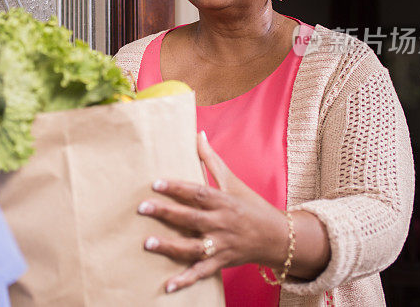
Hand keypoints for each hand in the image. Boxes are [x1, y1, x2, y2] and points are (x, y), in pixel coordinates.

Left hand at [137, 132, 288, 292]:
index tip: (156, 183)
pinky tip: (168, 285)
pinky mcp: (221, 263)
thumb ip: (211, 160)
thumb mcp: (233, 181)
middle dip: (166, 213)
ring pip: (193, 247)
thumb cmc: (251, 205)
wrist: (277, 237)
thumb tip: (198, 134)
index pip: (198, 192)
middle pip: (192, 218)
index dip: (177, 187)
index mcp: (224, 201)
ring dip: (170, 247)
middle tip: (142, 208)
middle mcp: (222, 223)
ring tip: (147, 243)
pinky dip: (186, 280)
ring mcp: (222, 245)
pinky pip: (202, 272)